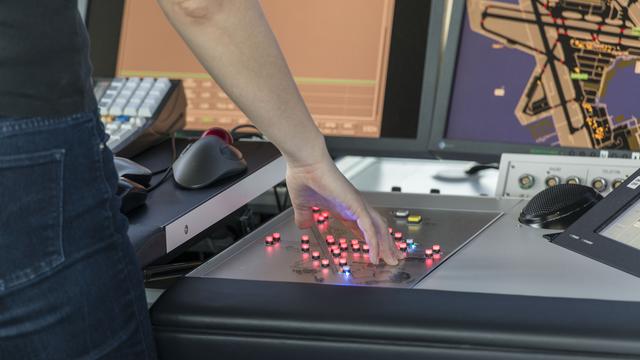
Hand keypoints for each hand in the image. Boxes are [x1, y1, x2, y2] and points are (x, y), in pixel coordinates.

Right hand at [285, 155, 402, 264]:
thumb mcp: (302, 204)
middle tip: (392, 257)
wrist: (305, 162)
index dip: (369, 240)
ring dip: (385, 246)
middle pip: (376, 228)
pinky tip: (375, 255)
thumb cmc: (303, 176)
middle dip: (384, 244)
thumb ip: (304, 215)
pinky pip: (369, 228)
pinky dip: (374, 243)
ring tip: (391, 260)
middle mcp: (354, 205)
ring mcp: (357, 204)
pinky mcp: (356, 204)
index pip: (362, 226)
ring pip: (378, 229)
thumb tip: (303, 225)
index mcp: (342, 206)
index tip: (374, 251)